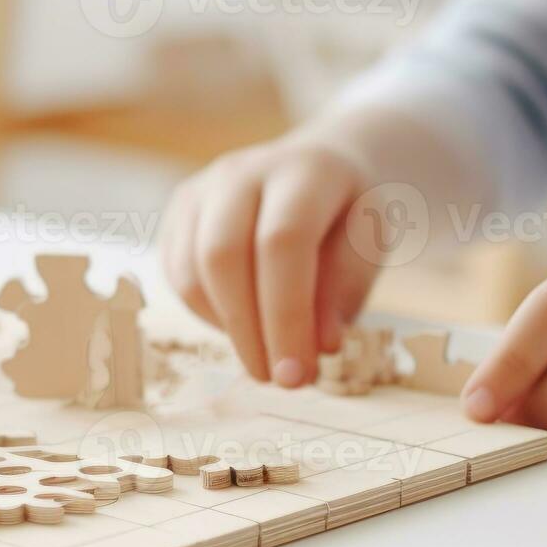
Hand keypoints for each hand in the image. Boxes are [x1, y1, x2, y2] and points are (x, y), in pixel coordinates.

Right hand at [159, 137, 381, 386]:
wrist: (316, 166)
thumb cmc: (347, 212)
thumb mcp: (370, 243)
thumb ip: (345, 289)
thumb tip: (318, 345)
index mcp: (302, 170)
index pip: (282, 242)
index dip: (287, 315)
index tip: (298, 375)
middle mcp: (242, 171)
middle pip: (223, 255)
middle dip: (248, 331)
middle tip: (278, 380)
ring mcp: (201, 189)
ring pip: (192, 272)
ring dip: (228, 330)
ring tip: (266, 357)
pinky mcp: (177, 213)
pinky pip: (177, 276)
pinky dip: (209, 315)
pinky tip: (244, 327)